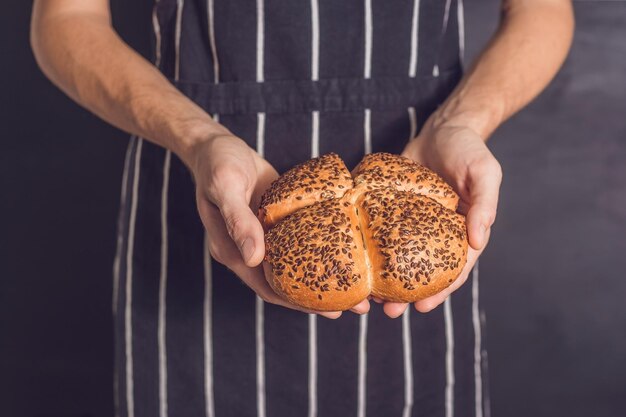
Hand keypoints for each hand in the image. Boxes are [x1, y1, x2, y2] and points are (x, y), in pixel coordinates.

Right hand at [188, 133, 368, 317]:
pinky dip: (320, 248)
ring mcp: (264, 236)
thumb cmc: (217, 163)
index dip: (297, 302)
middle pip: (287, 282)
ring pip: (296, 264)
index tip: (330, 311)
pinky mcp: (276, 220)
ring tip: (359, 284)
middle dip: (319, 297)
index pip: (268, 287)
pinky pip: (299, 240)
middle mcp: (249, 250)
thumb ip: (238, 221)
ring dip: (324, 275)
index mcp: (233, 251)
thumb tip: (254, 259)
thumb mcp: (225, 187)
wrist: (215, 144)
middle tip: (357, 305)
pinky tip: (344, 249)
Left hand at [378, 116, 501, 317]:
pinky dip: (376, 250)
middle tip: (390, 311)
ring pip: (403, 258)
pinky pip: (385, 234)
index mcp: (464, 231)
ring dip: (389, 279)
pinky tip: (361, 262)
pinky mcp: (396, 211)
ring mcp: (416, 224)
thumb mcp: (485, 172)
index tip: (423, 308)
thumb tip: (478, 241)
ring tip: (371, 297)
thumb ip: (485, 204)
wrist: (443, 127)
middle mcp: (440, 233)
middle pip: (426, 271)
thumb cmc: (469, 149)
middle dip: (410, 294)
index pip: (456, 269)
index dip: (442, 291)